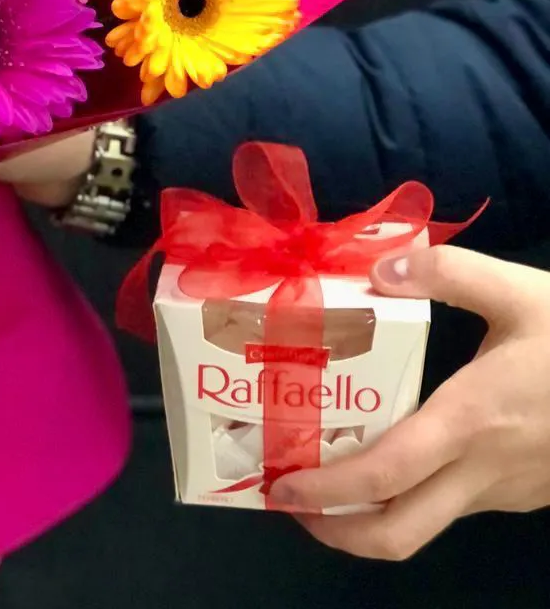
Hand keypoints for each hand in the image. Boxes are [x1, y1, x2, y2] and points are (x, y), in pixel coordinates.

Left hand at [271, 246, 549, 558]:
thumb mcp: (518, 290)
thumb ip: (446, 271)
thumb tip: (381, 269)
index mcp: (471, 421)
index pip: (387, 475)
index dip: (327, 490)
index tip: (280, 484)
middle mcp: (482, 470)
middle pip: (400, 533)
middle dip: (334, 530)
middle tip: (288, 501)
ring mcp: (505, 490)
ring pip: (426, 523)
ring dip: (369, 513)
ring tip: (324, 471)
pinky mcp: (522, 493)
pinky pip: (453, 505)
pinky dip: (409, 496)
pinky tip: (388, 454)